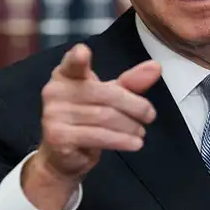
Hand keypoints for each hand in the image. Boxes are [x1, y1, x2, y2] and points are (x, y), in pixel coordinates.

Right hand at [22, 43, 159, 209]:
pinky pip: (99, 136)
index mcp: (65, 74)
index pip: (72, 63)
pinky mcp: (59, 137)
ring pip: (105, 117)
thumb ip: (130, 82)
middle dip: (133, 105)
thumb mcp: (109, 97)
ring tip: (141, 131)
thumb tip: (155, 67)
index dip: (77, 58)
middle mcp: (54, 91)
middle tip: (150, 115)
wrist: (63, 156)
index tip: (83, 52)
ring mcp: (54, 115)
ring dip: (130, 126)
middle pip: (105, 94)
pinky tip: (135, 143)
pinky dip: (121, 140)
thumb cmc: (87, 119)